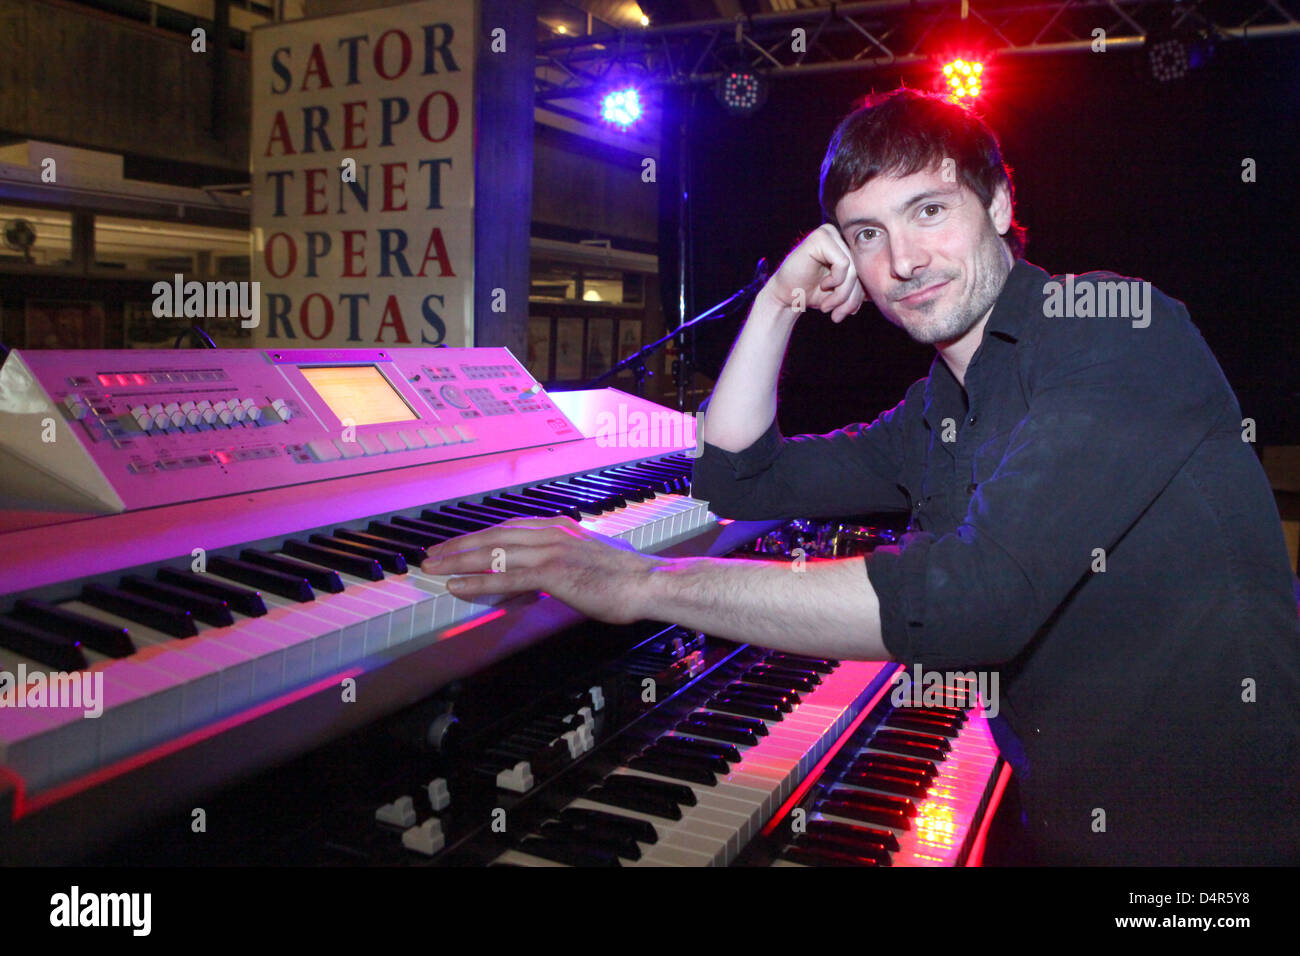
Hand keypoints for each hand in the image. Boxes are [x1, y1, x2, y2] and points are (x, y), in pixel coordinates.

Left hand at [420, 516, 663, 624]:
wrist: (648, 583)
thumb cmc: (624, 578)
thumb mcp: (588, 561)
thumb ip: (563, 564)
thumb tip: (544, 578)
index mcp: (558, 528)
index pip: (508, 529)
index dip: (478, 536)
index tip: (455, 544)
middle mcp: (550, 533)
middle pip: (493, 536)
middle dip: (459, 545)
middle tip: (432, 555)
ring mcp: (550, 552)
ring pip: (494, 553)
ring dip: (458, 561)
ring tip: (433, 569)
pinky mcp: (553, 574)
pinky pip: (506, 578)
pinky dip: (477, 581)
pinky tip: (457, 586)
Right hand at [764, 222, 865, 322]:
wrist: (786, 297)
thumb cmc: (813, 294)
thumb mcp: (844, 292)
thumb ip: (862, 288)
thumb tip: (882, 290)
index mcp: (847, 247)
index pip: (866, 270)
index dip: (860, 295)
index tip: (845, 313)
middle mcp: (840, 236)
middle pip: (861, 269)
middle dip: (851, 298)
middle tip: (837, 315)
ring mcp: (829, 234)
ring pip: (853, 268)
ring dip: (843, 294)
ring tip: (828, 307)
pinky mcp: (821, 237)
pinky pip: (843, 263)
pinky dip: (836, 281)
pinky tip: (823, 285)